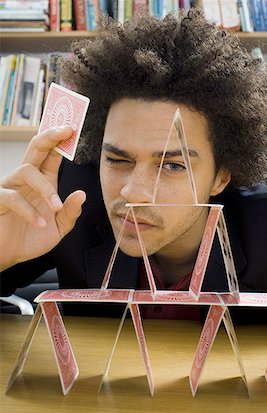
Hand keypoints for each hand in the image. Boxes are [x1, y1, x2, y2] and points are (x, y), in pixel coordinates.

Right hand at [0, 127, 85, 270]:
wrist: (9, 255)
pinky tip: (40, 223)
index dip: (61, 141)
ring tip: (56, 208)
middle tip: (65, 129)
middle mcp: (27, 179)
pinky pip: (12, 197)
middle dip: (50, 136)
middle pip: (36, 148)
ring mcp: (11, 187)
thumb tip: (81, 194)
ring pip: (27, 171)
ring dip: (45, 189)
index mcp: (43, 181)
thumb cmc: (32, 237)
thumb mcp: (59, 227)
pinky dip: (29, 210)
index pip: (52, 155)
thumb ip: (70, 212)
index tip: (73, 128)